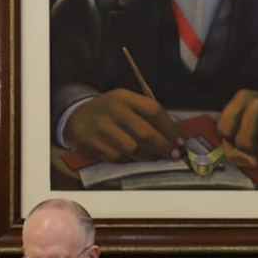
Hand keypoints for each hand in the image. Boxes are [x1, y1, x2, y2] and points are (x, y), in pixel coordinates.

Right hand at [64, 89, 182, 161]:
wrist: (77, 117)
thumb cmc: (110, 112)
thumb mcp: (126, 103)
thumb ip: (147, 115)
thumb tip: (173, 135)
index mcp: (124, 97)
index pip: (153, 110)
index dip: (170, 127)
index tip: (180, 140)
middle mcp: (113, 110)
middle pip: (144, 132)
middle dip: (163, 145)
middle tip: (173, 153)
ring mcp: (102, 128)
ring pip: (132, 148)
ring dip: (148, 155)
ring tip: (156, 156)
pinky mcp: (93, 144)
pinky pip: (118, 157)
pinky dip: (130, 161)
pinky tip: (136, 158)